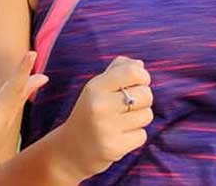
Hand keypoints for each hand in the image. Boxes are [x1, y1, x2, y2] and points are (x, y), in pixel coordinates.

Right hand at [51, 56, 152, 177]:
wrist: (69, 151)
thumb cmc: (89, 114)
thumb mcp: (96, 88)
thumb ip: (117, 71)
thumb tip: (140, 64)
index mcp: (95, 87)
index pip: (134, 72)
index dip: (143, 77)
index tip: (137, 84)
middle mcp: (99, 106)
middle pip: (146, 95)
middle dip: (143, 101)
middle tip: (127, 107)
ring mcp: (106, 128)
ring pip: (147, 115)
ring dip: (139, 119)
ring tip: (121, 123)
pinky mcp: (114, 147)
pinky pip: (142, 135)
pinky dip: (135, 136)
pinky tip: (119, 136)